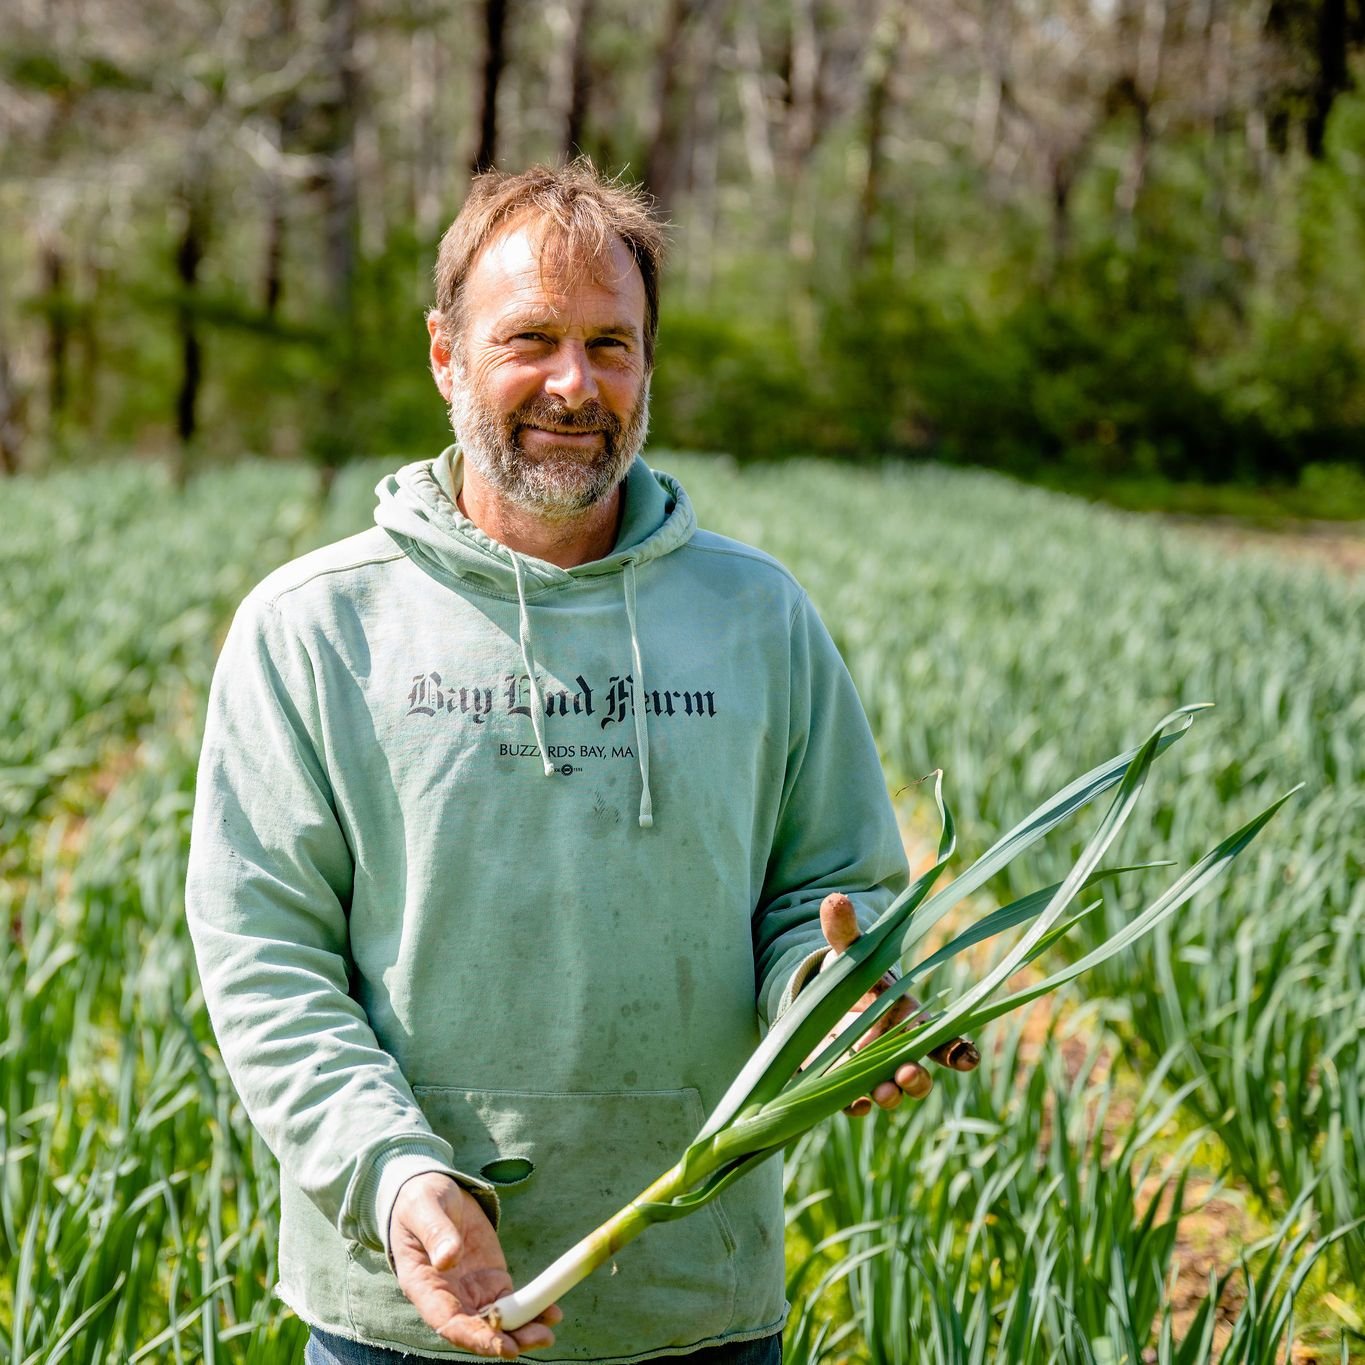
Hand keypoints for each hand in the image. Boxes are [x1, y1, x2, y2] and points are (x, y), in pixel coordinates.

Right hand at [390, 1173, 562, 1357]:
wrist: (431, 1191)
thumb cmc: (420, 1201)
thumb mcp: (424, 1209)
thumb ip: (435, 1233)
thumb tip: (448, 1259)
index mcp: (424, 1285)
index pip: (448, 1322)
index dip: (474, 1337)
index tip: (501, 1344)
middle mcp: (448, 1296)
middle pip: (477, 1329)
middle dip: (507, 1338)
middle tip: (539, 1337)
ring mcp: (471, 1289)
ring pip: (497, 1320)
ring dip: (523, 1328)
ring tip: (549, 1328)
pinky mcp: (490, 1278)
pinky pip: (511, 1301)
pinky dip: (531, 1308)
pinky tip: (551, 1311)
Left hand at [811, 892, 979, 1117]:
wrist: (821, 1000)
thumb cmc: (851, 975)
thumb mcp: (848, 952)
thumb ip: (846, 931)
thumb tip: (835, 899)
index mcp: (908, 1018)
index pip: (943, 1039)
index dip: (959, 1050)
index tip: (969, 1058)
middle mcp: (896, 1051)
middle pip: (919, 1074)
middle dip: (917, 1079)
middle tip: (907, 1075)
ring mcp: (871, 1071)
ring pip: (891, 1093)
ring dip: (890, 1096)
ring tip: (881, 1093)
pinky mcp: (843, 1084)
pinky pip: (854, 1103)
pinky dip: (855, 1105)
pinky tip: (851, 1103)